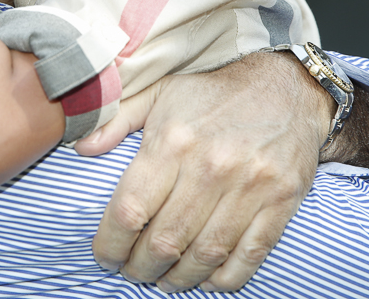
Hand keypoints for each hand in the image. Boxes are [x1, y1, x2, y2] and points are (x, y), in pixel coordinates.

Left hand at [81, 51, 329, 291]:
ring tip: (164, 280)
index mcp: (174, 140)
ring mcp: (250, 186)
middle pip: (164, 241)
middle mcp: (211, 166)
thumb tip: (81, 148)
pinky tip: (205, 278)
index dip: (111, 243)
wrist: (287, 88)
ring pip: (204, 256)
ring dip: (179, 279)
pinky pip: (249, 256)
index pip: (130, 209)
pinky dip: (224, 278)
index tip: (105, 255)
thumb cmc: (214, 95)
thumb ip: (118, 119)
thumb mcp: (160, 92)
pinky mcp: (281, 202)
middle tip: (133, 272)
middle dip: (141, 267)